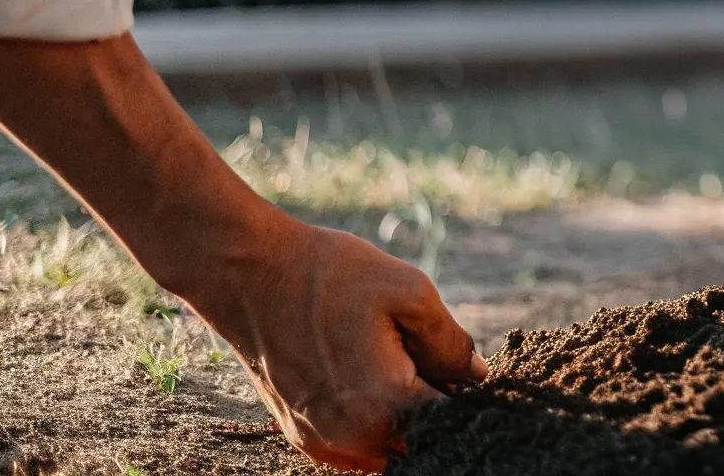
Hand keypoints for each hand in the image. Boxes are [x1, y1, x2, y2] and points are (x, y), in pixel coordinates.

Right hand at [175, 216, 485, 471]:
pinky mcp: (301, 435)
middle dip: (438, 410)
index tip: (474, 374)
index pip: (454, 422)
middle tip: (434, 363)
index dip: (473, 399)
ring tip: (402, 368)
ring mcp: (323, 440)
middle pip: (423, 441)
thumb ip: (451, 342)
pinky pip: (357, 450)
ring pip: (390, 449)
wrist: (248, 272)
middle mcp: (353, 434)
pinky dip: (376, 426)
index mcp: (387, 400)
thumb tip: (475, 376)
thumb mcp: (409, 291)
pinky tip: (375, 384)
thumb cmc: (330, 275)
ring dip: (407, 422)